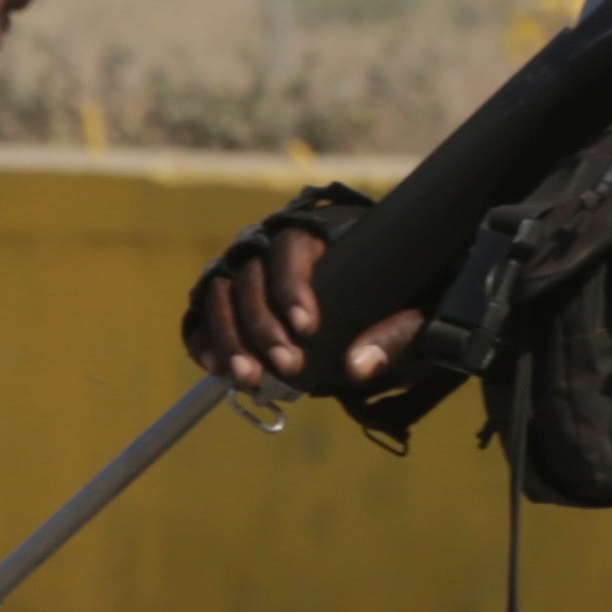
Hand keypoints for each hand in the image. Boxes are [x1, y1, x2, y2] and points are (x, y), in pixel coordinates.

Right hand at [184, 220, 426, 392]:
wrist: (371, 307)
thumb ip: (393, 335)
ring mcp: (243, 272)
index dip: (293, 286)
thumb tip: (358, 366)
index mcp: (317, 232)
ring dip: (233, 338)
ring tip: (250, 378)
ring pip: (222, 295)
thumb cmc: (395, 297)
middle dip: (264, 325)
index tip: (307, 328)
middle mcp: (270, 244)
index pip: (291, 247)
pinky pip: (202, 316)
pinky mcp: (225, 303)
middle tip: (288, 366)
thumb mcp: (408, 312)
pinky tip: (218, 369)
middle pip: (251, 275)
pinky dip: (204, 341)